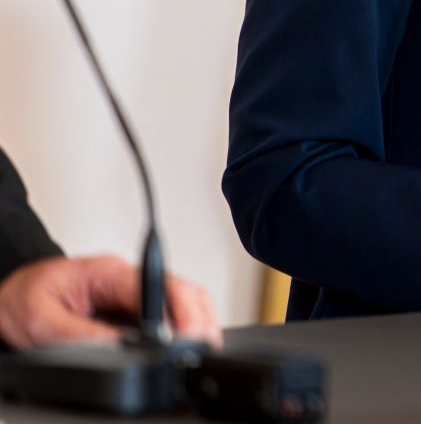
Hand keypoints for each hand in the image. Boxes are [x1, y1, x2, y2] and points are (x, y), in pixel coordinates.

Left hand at [0, 255, 219, 350]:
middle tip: (201, 346)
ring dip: (194, 323)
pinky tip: (179, 345)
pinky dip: (180, 330)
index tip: (190, 334)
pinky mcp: (129, 310)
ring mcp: (131, 294)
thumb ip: (82, 336)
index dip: (182, 310)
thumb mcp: (41, 323)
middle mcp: (126, 279)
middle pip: (182, 290)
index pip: (159, 286)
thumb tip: (125, 348)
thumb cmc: (20, 301)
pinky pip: (166, 316)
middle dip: (199, 317)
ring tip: (194, 348)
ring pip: (181, 301)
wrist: (7, 300)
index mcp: (108, 272)